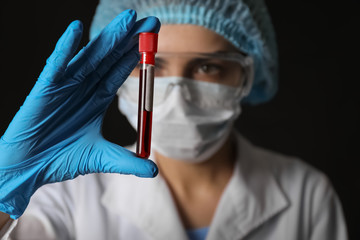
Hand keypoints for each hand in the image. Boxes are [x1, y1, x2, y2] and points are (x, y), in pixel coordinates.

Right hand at [0, 9, 159, 218]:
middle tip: (151, 21)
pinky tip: (76, 30)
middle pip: (111, 57)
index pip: (121, 71)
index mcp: (97, 98)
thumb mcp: (101, 159)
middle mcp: (84, 86)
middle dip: (131, 39)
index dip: (138, 55)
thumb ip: (127, 162)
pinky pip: (56, 65)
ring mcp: (65, 85)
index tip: (154, 39)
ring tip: (128, 19)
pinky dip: (65, 48)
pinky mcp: (45, 88)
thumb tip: (154, 171)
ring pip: (90, 56)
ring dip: (108, 37)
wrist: (29, 168)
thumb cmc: (61, 159)